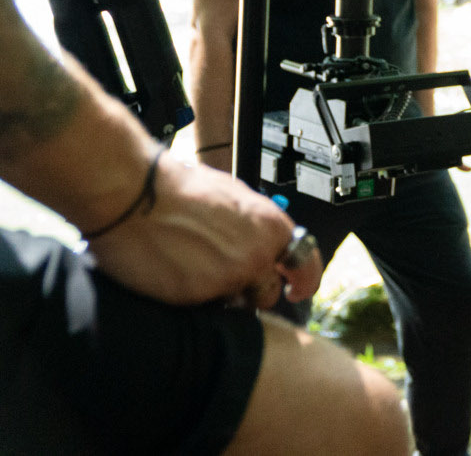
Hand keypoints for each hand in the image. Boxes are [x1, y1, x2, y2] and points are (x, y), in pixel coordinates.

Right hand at [86, 153, 320, 308]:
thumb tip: (262, 242)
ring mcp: (227, 280)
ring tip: (195, 271)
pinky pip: (203, 309)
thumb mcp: (235, 199)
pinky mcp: (196, 297)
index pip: (306, 268)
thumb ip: (256, 228)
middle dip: (252, 291)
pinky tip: (176, 276)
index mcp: (273, 229)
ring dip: (222, 297)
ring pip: (235, 305)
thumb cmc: (179, 190)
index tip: (297, 291)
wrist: (135, 196)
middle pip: (268, 293)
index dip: (303, 283)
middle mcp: (257, 257)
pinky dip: (193, 300)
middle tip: (227, 279)